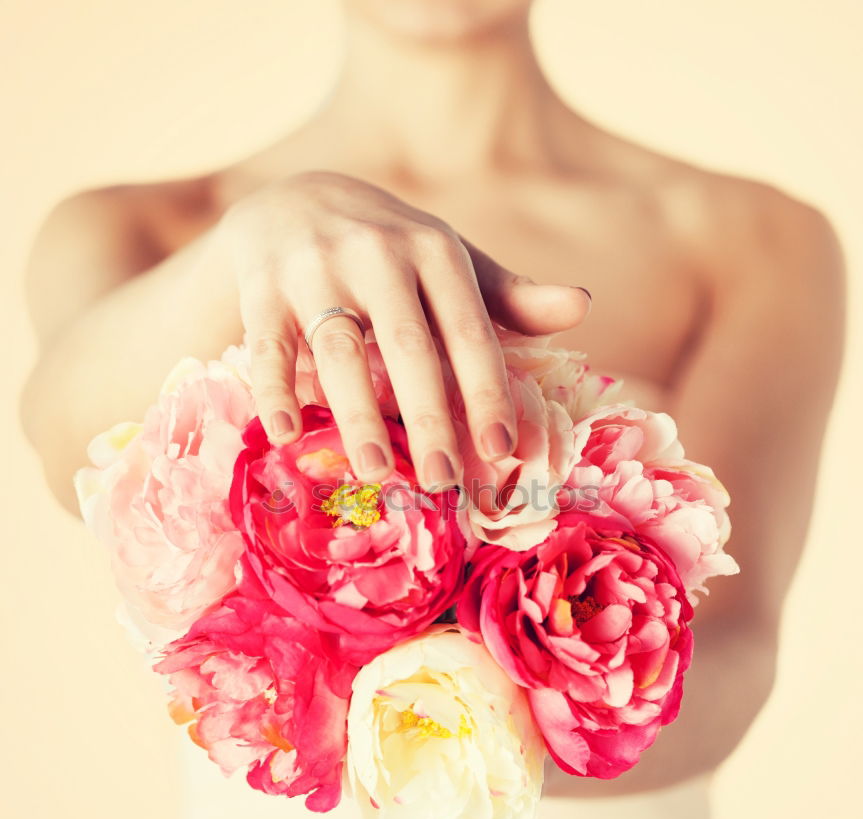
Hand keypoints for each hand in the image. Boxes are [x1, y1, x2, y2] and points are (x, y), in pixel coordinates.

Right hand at [218, 170, 590, 491]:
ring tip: (375, 471)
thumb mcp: (447, 261)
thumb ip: (508, 295)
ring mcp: (314, 266)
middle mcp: (377, 252)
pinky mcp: (261, 285)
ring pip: (338, 348)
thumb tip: (581, 306)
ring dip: (355, 413)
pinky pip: (266, 343)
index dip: (487, 392)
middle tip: (441, 479)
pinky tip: (284, 432)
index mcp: (434, 250)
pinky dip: (273, 388)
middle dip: (428, 416)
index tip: (501, 451)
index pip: (469, 330)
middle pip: (407, 345)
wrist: (294, 199)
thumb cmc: (389, 250)